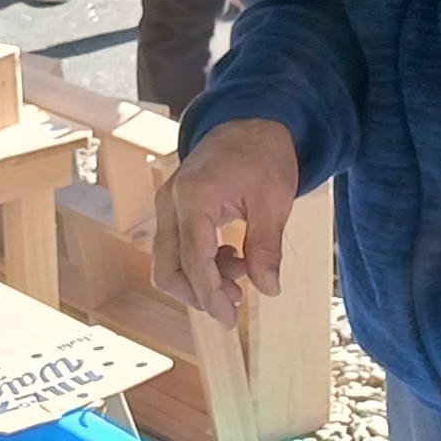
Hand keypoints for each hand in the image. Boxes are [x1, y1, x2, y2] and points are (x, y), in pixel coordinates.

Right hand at [154, 117, 298, 321]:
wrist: (250, 122)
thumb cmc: (263, 155)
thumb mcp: (274, 201)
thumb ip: (266, 247)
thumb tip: (269, 290)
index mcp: (194, 197)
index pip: (193, 260)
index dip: (211, 294)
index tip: (230, 318)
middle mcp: (170, 201)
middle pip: (167, 268)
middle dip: (199, 293)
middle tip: (236, 302)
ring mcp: (167, 204)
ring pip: (168, 261)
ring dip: (200, 279)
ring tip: (241, 271)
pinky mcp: (172, 208)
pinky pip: (175, 247)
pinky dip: (199, 263)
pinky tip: (231, 256)